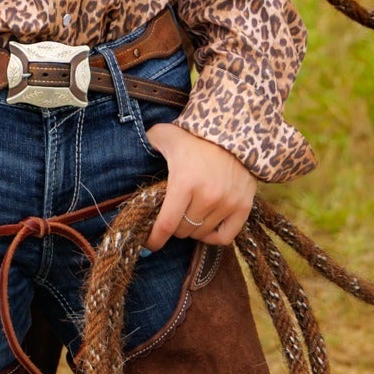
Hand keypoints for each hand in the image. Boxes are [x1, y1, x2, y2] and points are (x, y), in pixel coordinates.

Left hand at [142, 124, 254, 250]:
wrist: (236, 130)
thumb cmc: (197, 135)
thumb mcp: (167, 134)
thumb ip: (148, 142)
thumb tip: (130, 151)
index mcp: (184, 182)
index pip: (166, 225)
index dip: (155, 239)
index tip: (148, 243)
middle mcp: (207, 197)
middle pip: (183, 231)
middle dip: (174, 226)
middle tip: (173, 214)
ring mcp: (227, 203)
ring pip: (202, 234)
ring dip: (192, 229)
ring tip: (189, 215)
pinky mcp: (243, 206)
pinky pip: (226, 237)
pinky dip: (214, 237)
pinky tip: (207, 226)